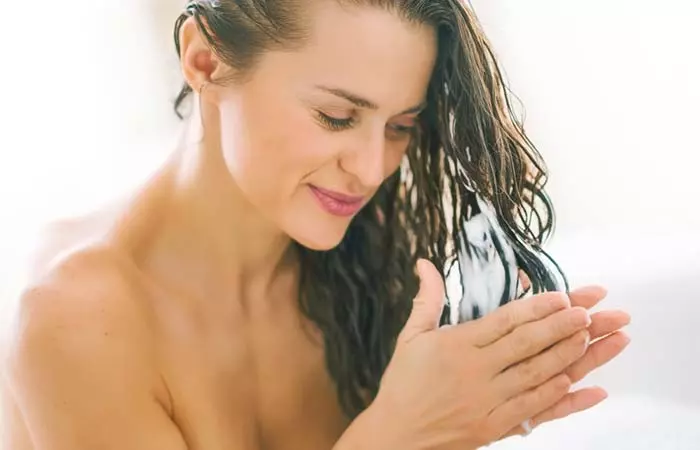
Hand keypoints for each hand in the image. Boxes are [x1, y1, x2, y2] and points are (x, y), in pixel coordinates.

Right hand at [364, 259, 592, 449]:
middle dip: (563, 327)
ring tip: (596, 339)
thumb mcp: (410, 336)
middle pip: (527, 345)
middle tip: (593, 312)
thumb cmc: (403, 383)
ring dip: (570, 356)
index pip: (505, 322)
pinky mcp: (495, 427)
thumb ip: (427, 299)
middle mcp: (476, 372)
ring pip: (537, 375)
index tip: (563, 298)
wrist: (396, 436)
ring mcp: (488, 402)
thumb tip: (424, 263)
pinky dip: (564, 400)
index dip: (536, 309)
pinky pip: (535, 411)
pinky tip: (589, 388)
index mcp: (457, 345)